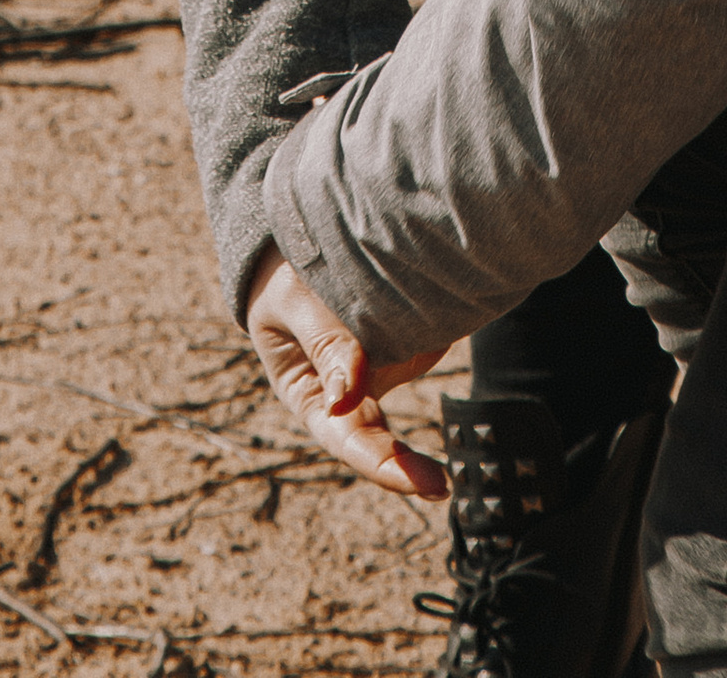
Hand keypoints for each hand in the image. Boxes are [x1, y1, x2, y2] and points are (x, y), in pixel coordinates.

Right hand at [244, 248, 449, 501]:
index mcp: (311, 395)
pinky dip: (435, 321)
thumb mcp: (291, 303)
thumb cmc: (283, 278)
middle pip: (381, 436)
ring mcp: (381, 366)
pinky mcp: (406, 338)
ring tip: (424, 313)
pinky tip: (431, 289)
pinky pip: (426, 334)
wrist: (298, 242)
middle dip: (411, 465)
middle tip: (442, 485)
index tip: (418, 482)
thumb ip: (323, 343)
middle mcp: (350, 392)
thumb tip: (346, 399)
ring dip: (424, 358)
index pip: (346, 440)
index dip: (380, 465)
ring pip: (410, 373)